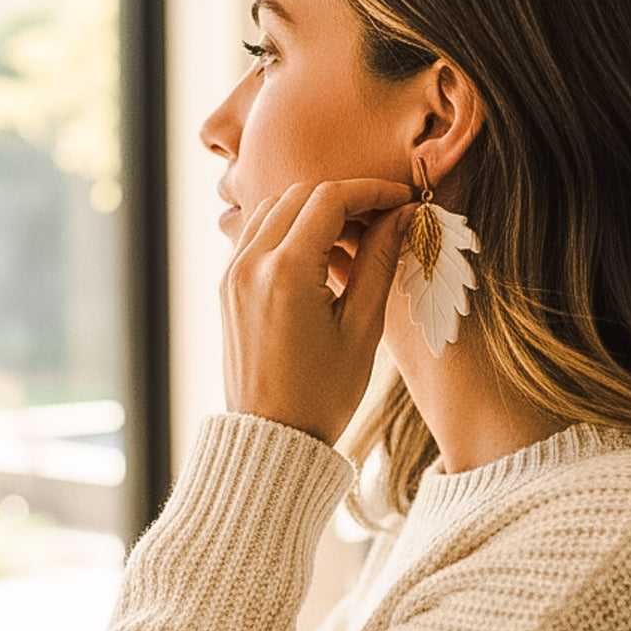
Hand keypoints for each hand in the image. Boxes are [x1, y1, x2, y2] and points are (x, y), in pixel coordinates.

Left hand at [221, 178, 413, 445]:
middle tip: (383, 219)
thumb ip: (378, 261)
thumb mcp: (362, 327)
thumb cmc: (323, 394)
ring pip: (274, 207)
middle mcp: (250, 264)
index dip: (372, 192)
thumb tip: (400, 216)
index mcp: (285, 273)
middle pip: (300, 194)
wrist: (272, 438)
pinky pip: (257, 233)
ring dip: (315, 209)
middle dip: (346, 198)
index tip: (402, 200)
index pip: (330, 199)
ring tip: (353, 236)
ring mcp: (233, 273)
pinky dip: (290, 227)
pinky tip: (320, 254)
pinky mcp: (228, 285)